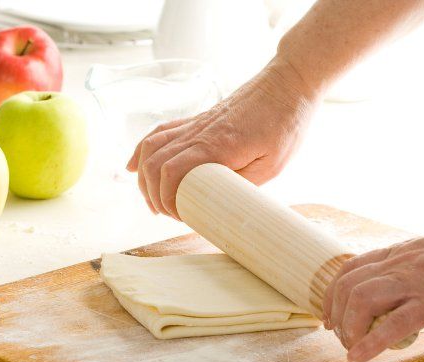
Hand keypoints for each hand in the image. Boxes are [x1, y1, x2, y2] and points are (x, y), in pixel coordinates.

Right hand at [127, 57, 316, 218]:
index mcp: (217, 146)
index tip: (177, 215)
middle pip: (155, 163)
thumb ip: (241, 184)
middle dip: (152, 193)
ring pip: (152, 147)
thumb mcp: (272, 165)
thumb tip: (217, 201)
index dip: (166, 199)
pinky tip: (134, 165)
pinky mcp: (198, 119)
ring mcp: (195, 123)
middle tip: (165, 213)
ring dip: (144, 175)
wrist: (288, 84)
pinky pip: (160, 132)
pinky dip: (142, 150)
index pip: (172, 173)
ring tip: (151, 198)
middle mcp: (199, 132)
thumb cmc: (286, 123)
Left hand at [322, 221, 423, 361]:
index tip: (329, 315)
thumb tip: (400, 285)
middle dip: (335, 315)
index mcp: (401, 253)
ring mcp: (417, 282)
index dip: (331, 294)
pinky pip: (394, 323)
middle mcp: (401, 264)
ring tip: (351, 347)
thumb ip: (413, 268)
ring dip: (348, 327)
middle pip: (347, 286)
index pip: (350, 268)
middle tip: (340, 337)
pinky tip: (359, 357)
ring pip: (360, 300)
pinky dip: (369, 343)